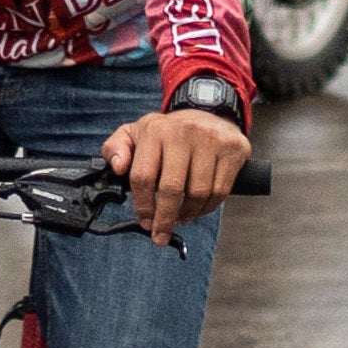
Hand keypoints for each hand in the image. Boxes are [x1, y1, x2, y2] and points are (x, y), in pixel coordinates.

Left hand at [106, 101, 251, 222]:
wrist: (209, 112)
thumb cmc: (169, 132)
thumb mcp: (135, 133)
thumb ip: (116, 148)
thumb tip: (117, 167)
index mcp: (155, 130)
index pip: (143, 176)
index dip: (142, 205)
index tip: (145, 222)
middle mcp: (183, 133)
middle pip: (171, 188)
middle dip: (164, 219)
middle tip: (160, 234)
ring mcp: (210, 141)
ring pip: (198, 193)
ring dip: (187, 214)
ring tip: (180, 218)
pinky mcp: (232, 150)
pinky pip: (220, 191)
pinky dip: (207, 208)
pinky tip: (198, 209)